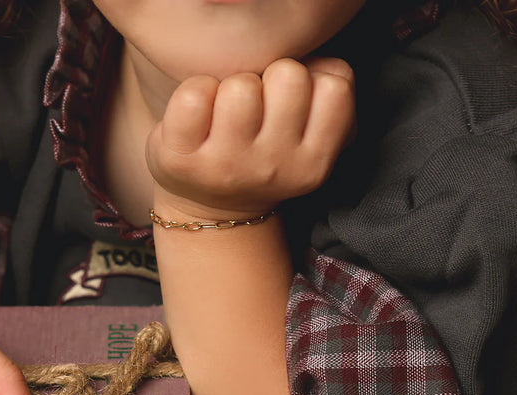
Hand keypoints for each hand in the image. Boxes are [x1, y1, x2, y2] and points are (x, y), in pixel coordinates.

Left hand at [146, 57, 355, 220]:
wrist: (212, 212)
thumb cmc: (265, 153)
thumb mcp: (310, 137)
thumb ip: (329, 91)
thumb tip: (316, 59)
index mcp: (313, 162)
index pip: (335, 87)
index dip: (312, 80)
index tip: (291, 101)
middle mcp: (273, 168)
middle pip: (289, 75)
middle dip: (270, 78)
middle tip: (256, 104)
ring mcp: (226, 165)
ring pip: (241, 85)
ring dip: (231, 86)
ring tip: (226, 111)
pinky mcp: (182, 158)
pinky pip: (193, 94)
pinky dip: (195, 91)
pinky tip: (198, 114)